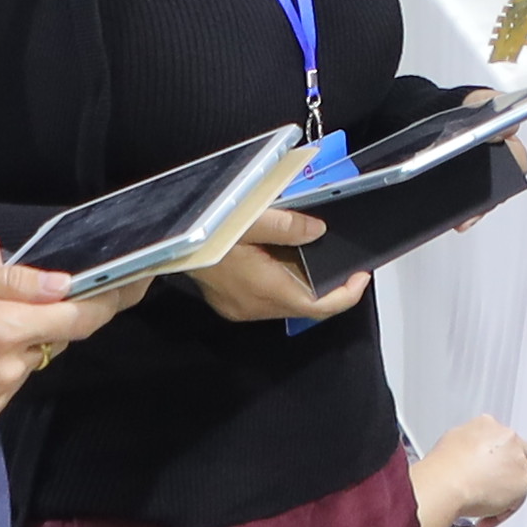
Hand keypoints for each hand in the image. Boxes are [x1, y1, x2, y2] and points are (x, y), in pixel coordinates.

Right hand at [0, 249, 98, 445]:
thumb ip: (11, 280)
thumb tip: (61, 283)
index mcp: (4, 330)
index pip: (77, 317)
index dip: (108, 301)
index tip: (130, 288)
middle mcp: (7, 373)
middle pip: (46, 343)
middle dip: (31, 325)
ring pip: (19, 370)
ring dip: (4, 354)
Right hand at [182, 213, 351, 324]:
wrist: (165, 245)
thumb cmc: (203, 230)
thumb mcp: (250, 218)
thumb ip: (288, 226)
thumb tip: (318, 231)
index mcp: (265, 289)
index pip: (318, 306)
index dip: (346, 295)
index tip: (361, 278)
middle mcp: (255, 306)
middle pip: (304, 307)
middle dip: (328, 288)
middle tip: (345, 266)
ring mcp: (241, 308)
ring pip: (286, 304)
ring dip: (304, 286)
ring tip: (316, 260)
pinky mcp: (230, 304)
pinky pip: (268, 300)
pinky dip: (283, 285)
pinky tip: (282, 263)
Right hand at [413, 412, 526, 526]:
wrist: (447, 483)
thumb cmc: (442, 467)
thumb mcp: (450, 444)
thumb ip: (468, 447)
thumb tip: (470, 457)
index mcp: (488, 425)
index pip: (501, 440)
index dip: (495, 459)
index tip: (486, 471)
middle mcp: (507, 439)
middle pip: (521, 455)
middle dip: (511, 473)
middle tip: (493, 488)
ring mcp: (518, 460)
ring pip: (523, 479)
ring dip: (507, 495)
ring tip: (485, 507)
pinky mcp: (523, 482)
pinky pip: (518, 501)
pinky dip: (503, 511)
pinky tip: (485, 516)